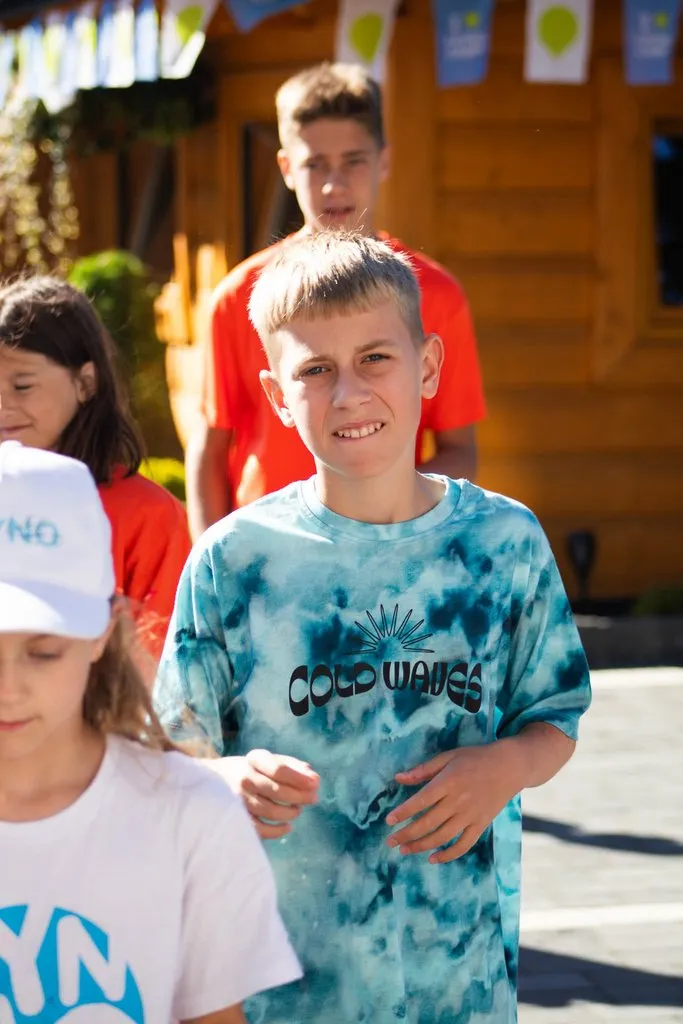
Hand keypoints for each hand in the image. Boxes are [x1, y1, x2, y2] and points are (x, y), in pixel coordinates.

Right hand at [232, 749, 319, 839]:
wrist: (210, 780)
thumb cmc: (247, 769)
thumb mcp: (265, 760)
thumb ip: (291, 765)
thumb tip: (314, 778)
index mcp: (255, 760)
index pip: (279, 769)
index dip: (299, 778)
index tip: (316, 783)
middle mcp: (244, 778)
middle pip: (278, 790)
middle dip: (301, 796)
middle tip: (313, 798)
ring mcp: (239, 799)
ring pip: (271, 810)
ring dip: (290, 812)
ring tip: (297, 810)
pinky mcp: (235, 817)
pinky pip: (259, 829)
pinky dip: (277, 830)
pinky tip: (288, 826)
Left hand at [385, 741, 523, 862]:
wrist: (509, 767)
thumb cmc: (476, 758)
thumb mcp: (449, 756)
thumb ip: (424, 769)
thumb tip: (398, 778)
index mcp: (448, 782)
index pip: (421, 801)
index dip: (404, 813)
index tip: (389, 821)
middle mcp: (458, 801)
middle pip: (428, 823)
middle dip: (407, 834)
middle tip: (390, 842)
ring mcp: (470, 815)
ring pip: (442, 837)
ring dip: (421, 846)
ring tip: (404, 850)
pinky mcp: (481, 825)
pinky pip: (463, 845)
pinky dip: (448, 855)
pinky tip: (433, 858)